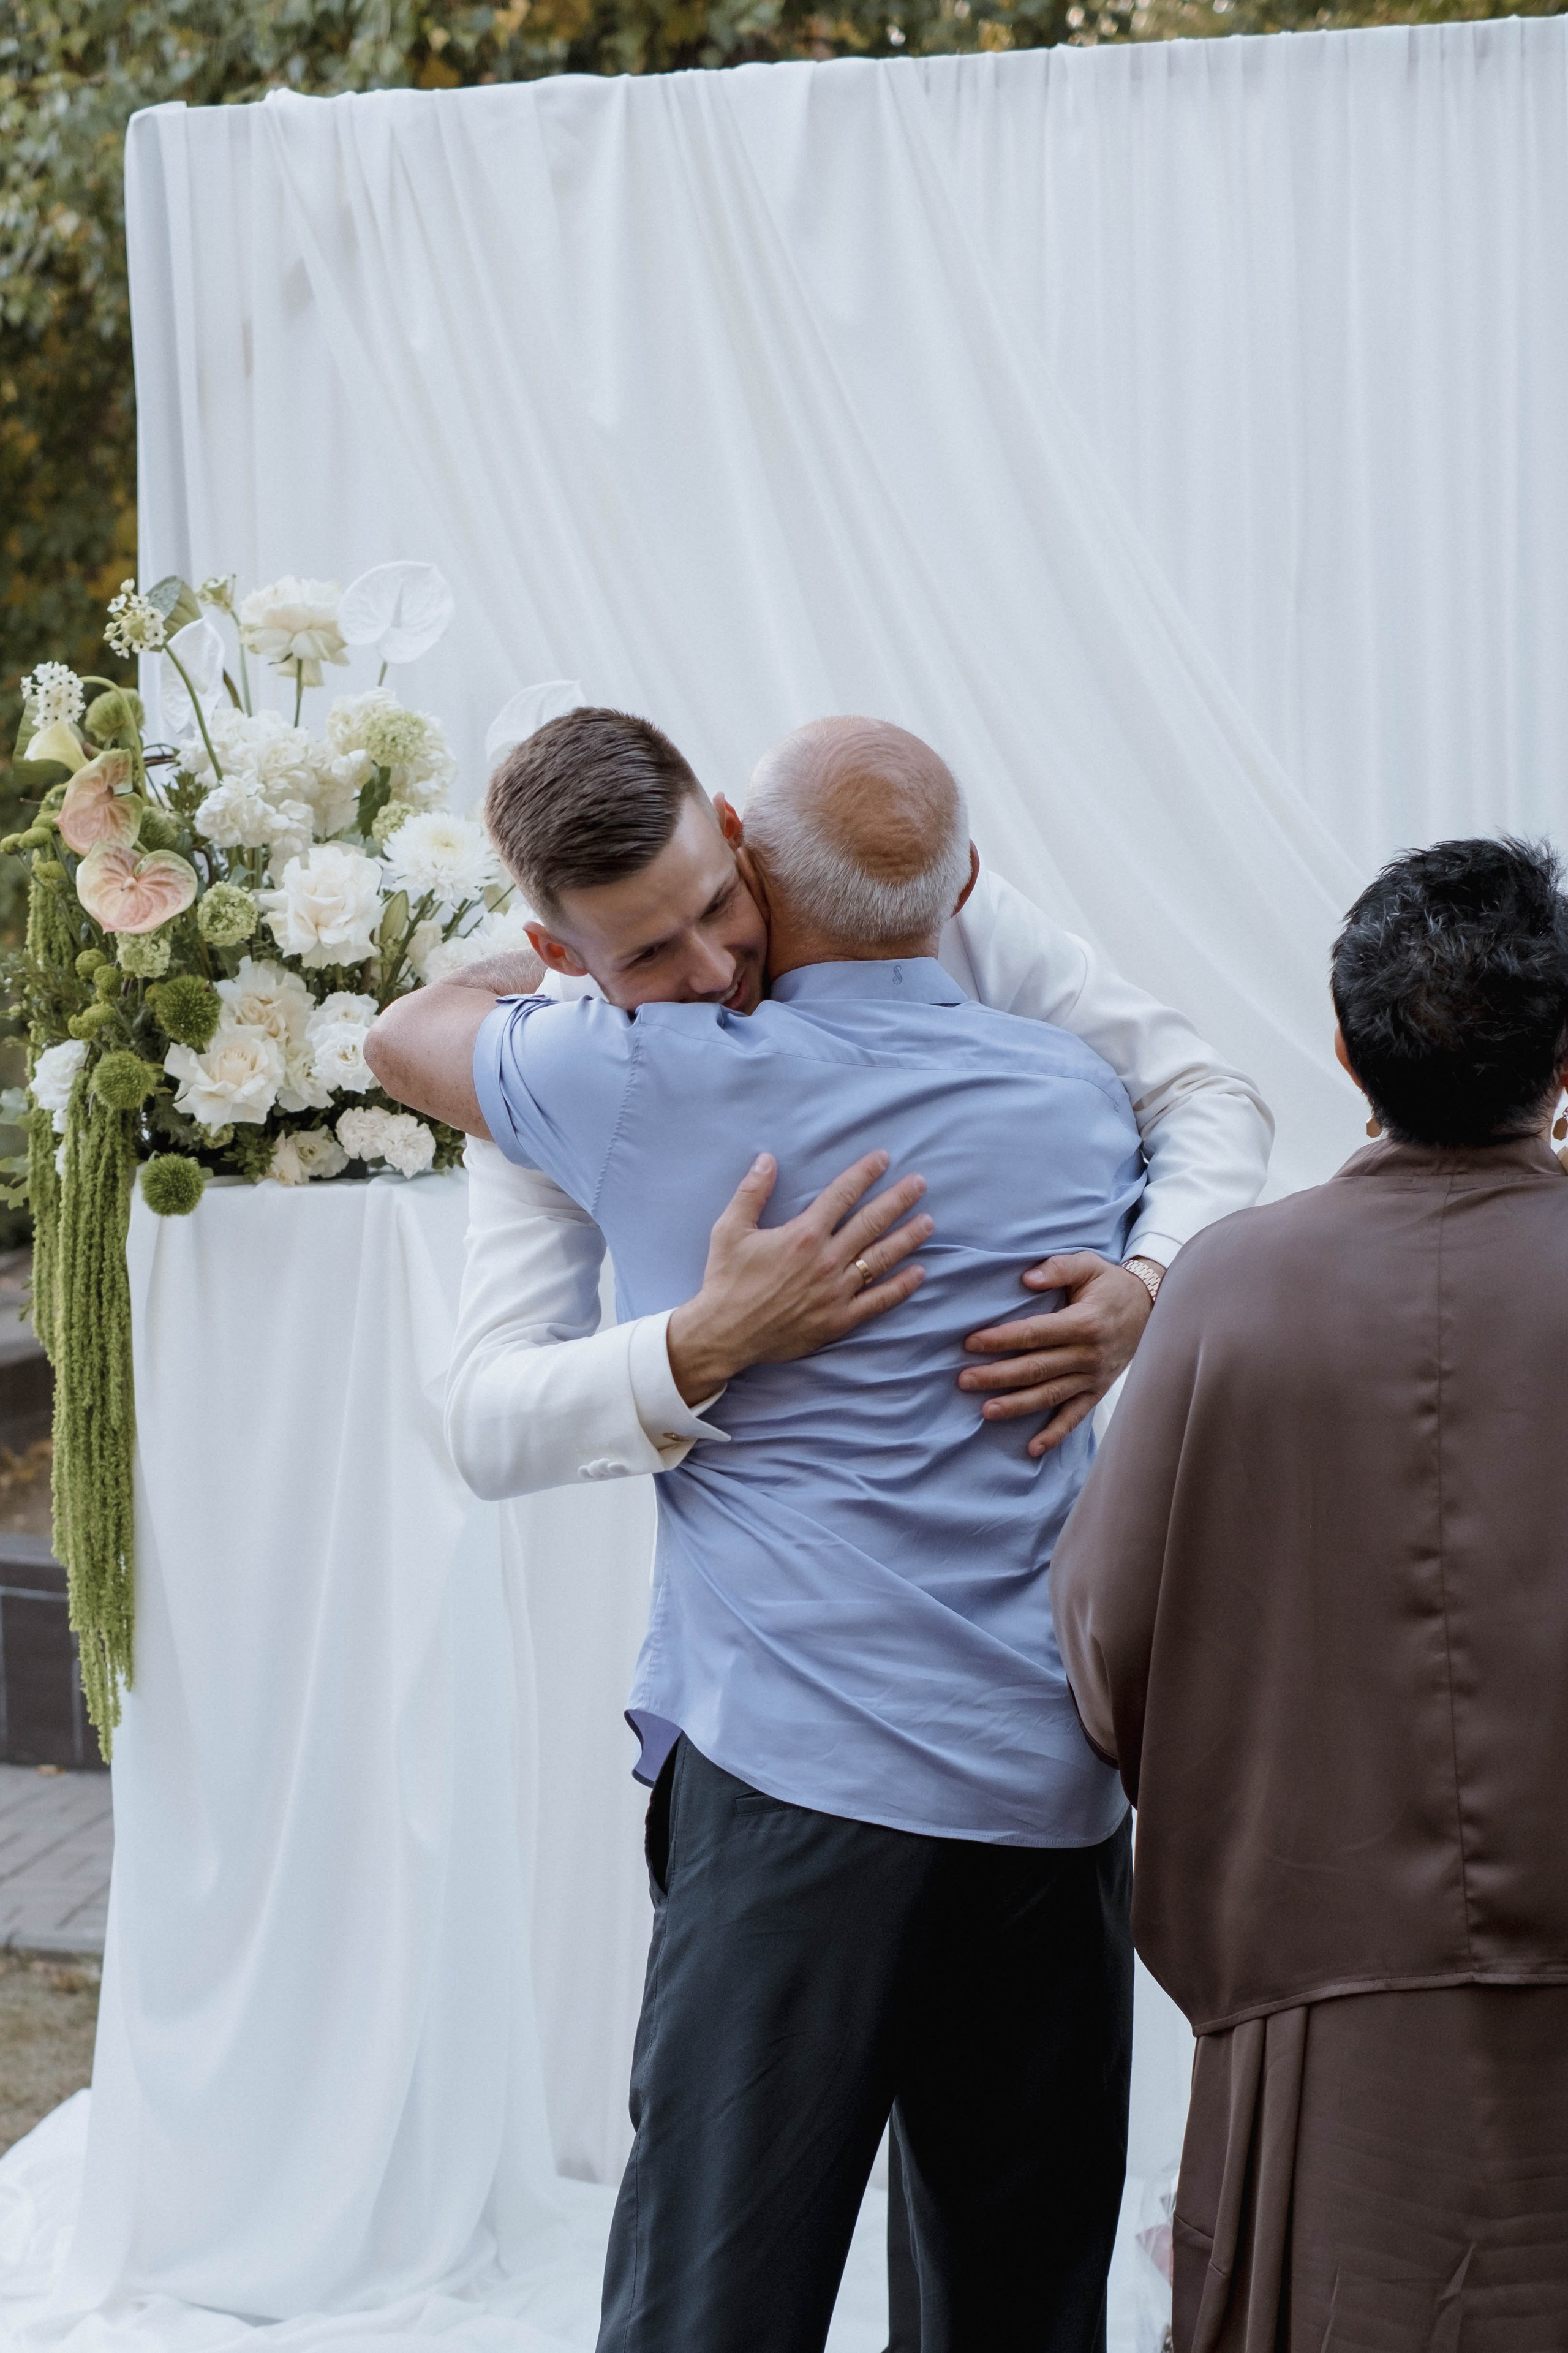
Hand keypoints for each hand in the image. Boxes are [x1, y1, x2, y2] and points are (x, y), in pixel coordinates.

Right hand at [666, 1151, 932, 1403]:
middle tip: (919, 1183)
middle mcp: (826, 1260)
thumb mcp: (729, 1229)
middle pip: (872, 1222)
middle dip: (898, 1199)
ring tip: (927, 1221)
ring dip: (907, 1238)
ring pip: (882, 1259)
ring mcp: (836, 1292)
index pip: (842, 1195)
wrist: (724, 1334)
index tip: (883, 1158)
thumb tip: (767, 1159)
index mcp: (803, 1235)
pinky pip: (878, 1301)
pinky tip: (919, 1272)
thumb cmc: (725, 1280)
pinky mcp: (839, 1320)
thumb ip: (751, 1192)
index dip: (864, 1173)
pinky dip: (901, 1287)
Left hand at [958, 1251, 1155, 1459]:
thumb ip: (1058, 1268)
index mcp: (1084, 1323)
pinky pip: (1075, 1416)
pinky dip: (1054, 1434)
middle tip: (964, 1381)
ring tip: (987, 1411)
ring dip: (1017, 1406)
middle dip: (998, 1376)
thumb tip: (1027, 1278)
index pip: (1035, 1334)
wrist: (1151, 1308)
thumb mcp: (1088, 1265)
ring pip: (1050, 1395)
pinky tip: (1032, 1448)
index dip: (1002, 1339)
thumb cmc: (1111, 1285)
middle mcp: (1089, 1354)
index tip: (970, 1343)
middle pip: (1036, 1368)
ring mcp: (1093, 1377)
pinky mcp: (1097, 1391)